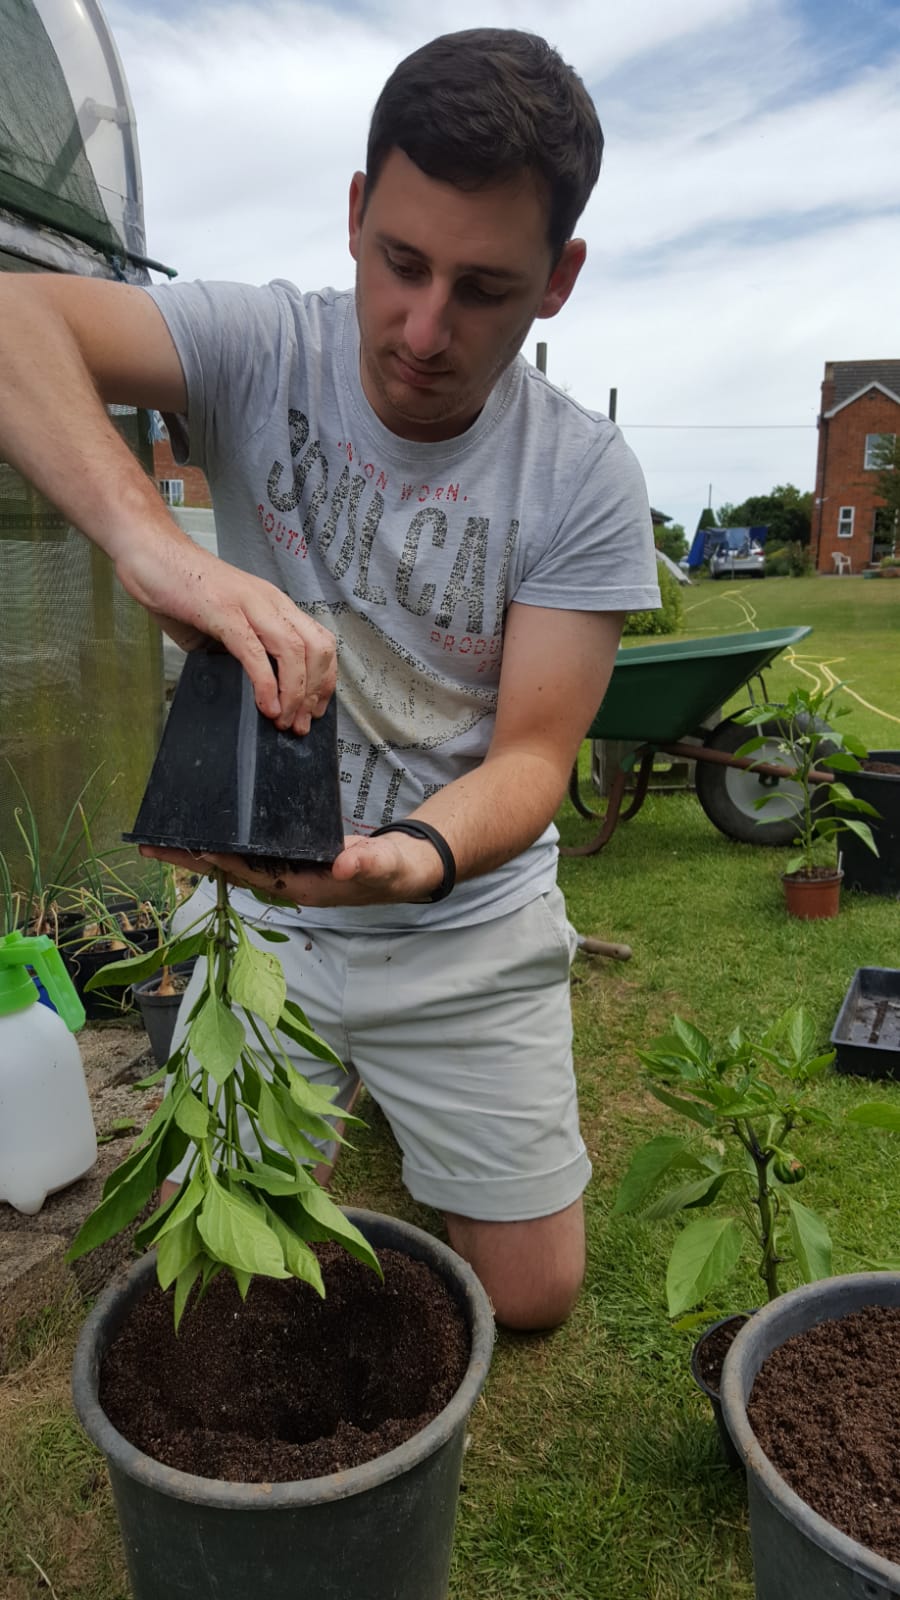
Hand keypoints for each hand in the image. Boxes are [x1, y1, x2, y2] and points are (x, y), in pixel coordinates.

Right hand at [117, 536, 335, 732]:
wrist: (150, 552)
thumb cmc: (182, 588)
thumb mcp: (222, 624)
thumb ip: (239, 649)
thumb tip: (250, 685)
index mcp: (274, 604)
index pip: (320, 642)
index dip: (324, 680)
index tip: (314, 710)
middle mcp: (270, 602)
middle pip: (317, 648)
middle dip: (315, 691)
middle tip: (301, 723)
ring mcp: (248, 604)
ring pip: (293, 651)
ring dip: (294, 693)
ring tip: (284, 720)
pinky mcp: (223, 611)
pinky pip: (254, 651)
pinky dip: (266, 684)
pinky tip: (266, 706)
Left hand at [140, 832, 445, 906]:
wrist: (401, 870)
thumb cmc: (391, 870)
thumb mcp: (384, 866)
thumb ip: (365, 864)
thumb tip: (342, 864)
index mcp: (299, 887)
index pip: (249, 873)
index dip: (219, 861)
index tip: (189, 846)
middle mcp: (283, 882)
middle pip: (227, 871)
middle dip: (189, 859)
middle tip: (147, 845)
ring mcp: (283, 870)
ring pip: (232, 861)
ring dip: (198, 850)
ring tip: (163, 834)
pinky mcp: (288, 856)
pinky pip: (247, 849)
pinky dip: (223, 838)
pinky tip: (206, 824)